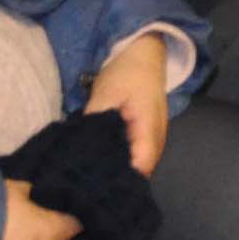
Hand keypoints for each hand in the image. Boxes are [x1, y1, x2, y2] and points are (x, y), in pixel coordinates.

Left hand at [85, 33, 171, 173]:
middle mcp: (157, 138)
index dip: (121, 180)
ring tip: (93, 175)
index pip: (140, 167)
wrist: (144, 53)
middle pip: (141, 171)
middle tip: (89, 184)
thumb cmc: (127, 72)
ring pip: (140, 163)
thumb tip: (81, 151)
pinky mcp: (148, 133)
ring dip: (121, 168)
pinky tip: (104, 158)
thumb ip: (96, 122)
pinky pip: (138, 153)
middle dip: (118, 179)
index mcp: (149, 129)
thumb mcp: (106, 94)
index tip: (97, 186)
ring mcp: (155, 137)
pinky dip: (123, 158)